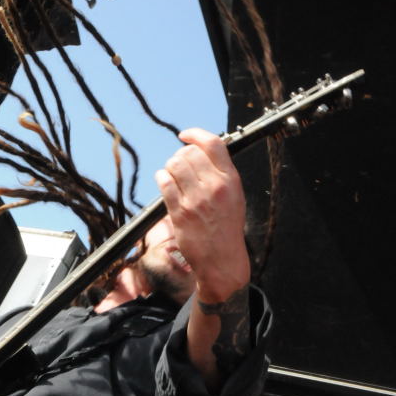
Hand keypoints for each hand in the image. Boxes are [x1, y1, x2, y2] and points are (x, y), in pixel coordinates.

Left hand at [155, 128, 249, 303]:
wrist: (222, 260)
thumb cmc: (227, 229)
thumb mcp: (235, 197)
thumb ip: (221, 174)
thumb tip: (201, 153)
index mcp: (230, 180)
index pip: (213, 144)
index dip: (195, 134)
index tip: (185, 135)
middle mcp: (214, 188)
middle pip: (189, 153)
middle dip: (180, 155)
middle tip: (180, 166)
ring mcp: (196, 200)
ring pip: (174, 165)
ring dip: (169, 167)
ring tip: (172, 175)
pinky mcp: (180, 213)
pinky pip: (165, 184)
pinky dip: (161, 178)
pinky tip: (164, 182)